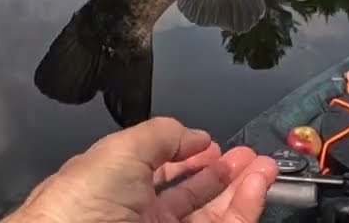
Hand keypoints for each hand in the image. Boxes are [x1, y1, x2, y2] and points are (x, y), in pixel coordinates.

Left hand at [7, 117, 278, 222]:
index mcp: (117, 189)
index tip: (211, 144)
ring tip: (263, 164)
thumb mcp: (120, 150)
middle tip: (246, 155)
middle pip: (190, 195)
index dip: (185, 157)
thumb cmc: (85, 200)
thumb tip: (194, 135)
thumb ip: (161, 135)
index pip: (157, 174)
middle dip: (220, 172)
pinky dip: (246, 206)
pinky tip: (257, 183)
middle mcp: (142, 217)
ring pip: (213, 214)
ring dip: (241, 187)